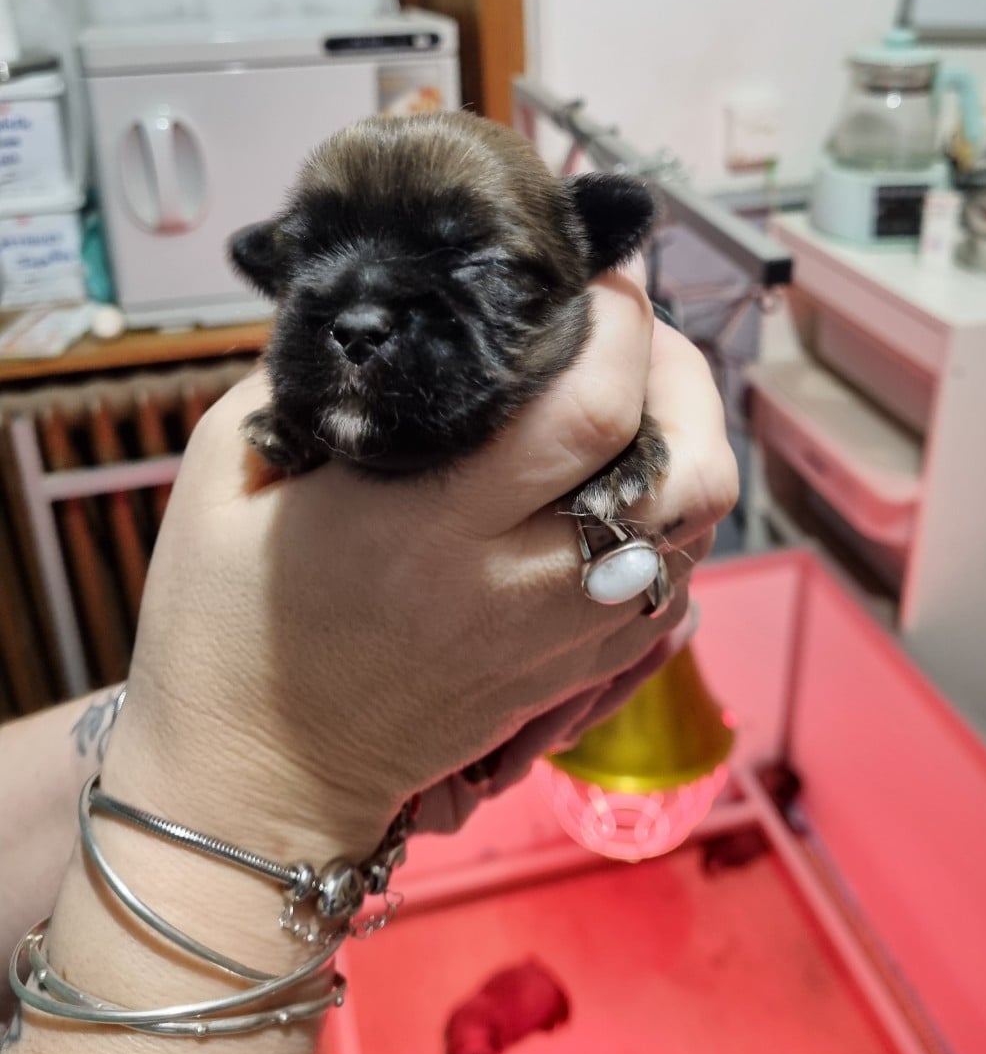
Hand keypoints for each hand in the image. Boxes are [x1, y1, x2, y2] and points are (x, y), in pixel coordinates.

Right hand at [101, 270, 736, 869]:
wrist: (253, 786)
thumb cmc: (223, 633)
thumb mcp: (224, 479)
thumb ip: (299, 384)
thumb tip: (377, 315)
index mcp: (435, 527)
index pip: (588, 412)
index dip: (622, 324)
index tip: (603, 268)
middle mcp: (520, 586)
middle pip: (685, 470)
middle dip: (686, 374)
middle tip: (638, 326)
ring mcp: (557, 640)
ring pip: (695, 534)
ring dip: (693, 443)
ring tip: (642, 393)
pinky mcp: (566, 676)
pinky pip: (670, 591)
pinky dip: (675, 521)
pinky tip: (627, 481)